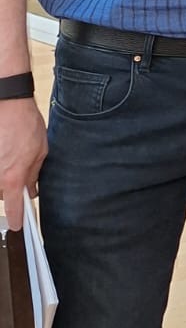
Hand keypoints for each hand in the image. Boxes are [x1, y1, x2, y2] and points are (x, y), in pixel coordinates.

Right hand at [0, 97, 47, 228]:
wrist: (6, 102)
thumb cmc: (24, 123)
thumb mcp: (40, 150)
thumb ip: (34, 174)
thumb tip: (31, 190)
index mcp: (13, 176)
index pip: (13, 207)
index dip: (17, 218)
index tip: (18, 224)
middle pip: (0, 195)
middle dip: (8, 188)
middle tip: (16, 170)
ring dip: (0, 176)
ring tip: (8, 155)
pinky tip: (4, 150)